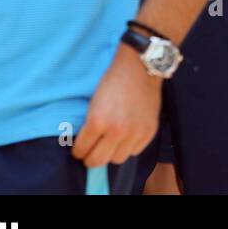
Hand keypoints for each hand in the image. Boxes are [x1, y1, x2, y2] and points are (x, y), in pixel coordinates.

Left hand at [72, 47, 160, 167]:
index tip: (80, 149)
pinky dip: (129, 146)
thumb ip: (90, 126)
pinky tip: (127, 136)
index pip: (81, 150)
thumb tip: (86, 146)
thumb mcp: (93, 104)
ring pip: (117, 159)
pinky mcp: (149, 132)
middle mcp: (117, 131)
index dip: (78, 151)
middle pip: (98, 161)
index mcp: (98, 121)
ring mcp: (135, 133)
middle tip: (92, 151)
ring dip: (112, 153)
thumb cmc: (112, 82)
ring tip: (112, 142)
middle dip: (91, 158)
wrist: (140, 68)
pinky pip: (135, 151)